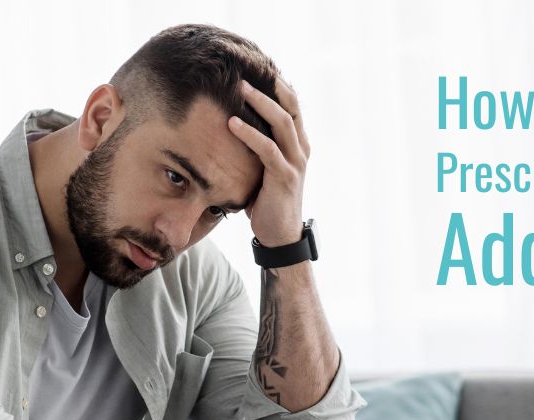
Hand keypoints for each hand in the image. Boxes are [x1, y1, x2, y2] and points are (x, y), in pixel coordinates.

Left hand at [227, 78, 310, 247]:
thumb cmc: (267, 201)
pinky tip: (232, 123)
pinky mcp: (285, 177)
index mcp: (299, 144)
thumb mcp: (264, 168)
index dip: (279, 86)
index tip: (259, 68)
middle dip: (270, 88)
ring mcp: (296, 163)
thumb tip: (231, 127)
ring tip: (240, 88)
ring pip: (283, 124)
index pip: (294, 107)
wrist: (280, 235)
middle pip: (291, 108)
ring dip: (261, 103)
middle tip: (246, 72)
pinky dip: (249, 134)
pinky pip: (268, 150)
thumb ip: (259, 148)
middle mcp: (301, 149)